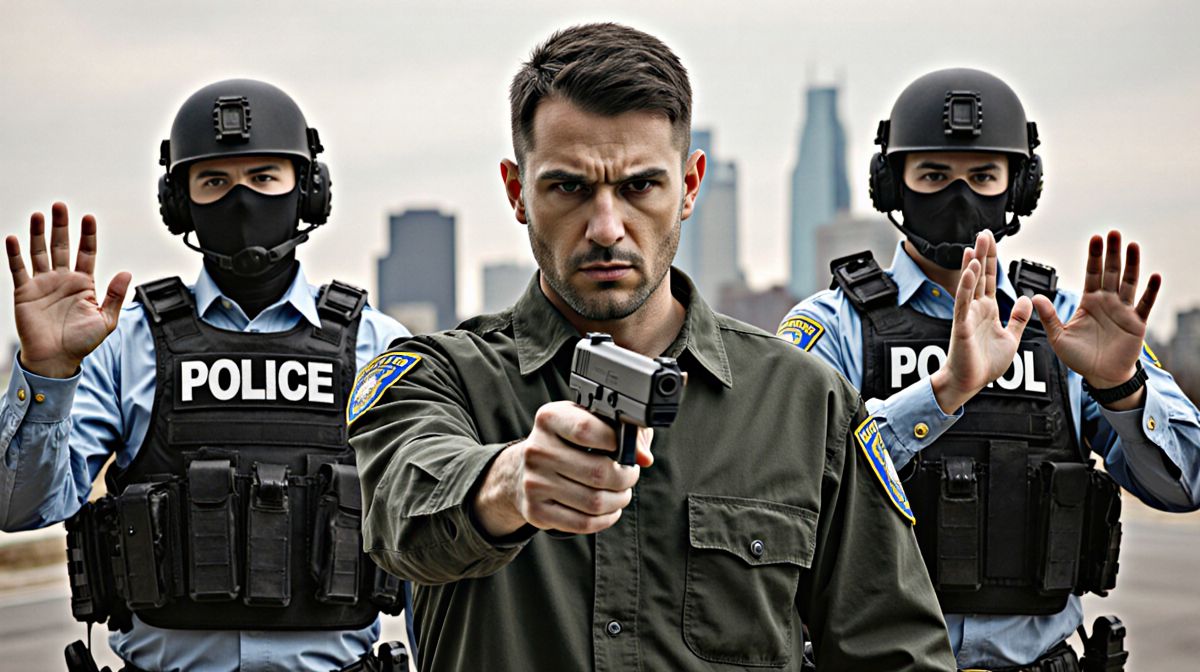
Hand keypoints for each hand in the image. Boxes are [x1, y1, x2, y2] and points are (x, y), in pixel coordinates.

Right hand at [6, 203, 130, 378]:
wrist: (56, 359)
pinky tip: (13, 238)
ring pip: (39, 252)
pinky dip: (15, 254)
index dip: (87, 236)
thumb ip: (115, 296)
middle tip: (60, 206)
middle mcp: (63, 279)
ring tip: (38, 215)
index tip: (88, 217)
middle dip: (61, 226)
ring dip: (38, 234)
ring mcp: (43, 284)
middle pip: (62, 246)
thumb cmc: (82, 342)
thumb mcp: (106, 320)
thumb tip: (127, 272)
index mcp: (84, 284)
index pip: (86, 253)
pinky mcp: (24, 292)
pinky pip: (19, 269)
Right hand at [473, 401, 653, 537]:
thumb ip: (621, 428)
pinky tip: (610, 509)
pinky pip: (583, 523)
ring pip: (594, 501)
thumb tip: (643, 455)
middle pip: (598, 472)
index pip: (588, 429)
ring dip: (619, 499)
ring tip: (622, 492)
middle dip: (626, 477)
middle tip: (630, 474)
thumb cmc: (564, 443)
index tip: (631, 450)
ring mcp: (534, 483)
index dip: (618, 441)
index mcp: (549, 419)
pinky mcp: (536, 511)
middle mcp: (537, 449)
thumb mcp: (585, 421)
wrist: (520, 472)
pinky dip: (606, 519)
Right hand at [931, 230, 1033, 412]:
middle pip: (979, 275)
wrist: (970, 382)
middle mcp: (976, 309)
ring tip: (975, 244)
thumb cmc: (985, 364)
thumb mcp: (1011, 339)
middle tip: (984, 232)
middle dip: (982, 254)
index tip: (991, 241)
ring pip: (970, 284)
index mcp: (988, 310)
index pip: (989, 279)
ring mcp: (968, 315)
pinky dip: (966, 286)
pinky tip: (970, 270)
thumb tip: (1026, 300)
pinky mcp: (962, 326)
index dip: (991, 260)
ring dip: (973, 264)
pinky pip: (964, 302)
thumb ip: (1018, 319)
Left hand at [1033, 231, 1159, 409]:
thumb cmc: (1079, 357)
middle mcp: (1107, 302)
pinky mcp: (1136, 323)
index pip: (1092, 274)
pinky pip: (1145, 304)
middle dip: (1111, 253)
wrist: (1100, 376)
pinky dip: (1150, 291)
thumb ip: (1048, 317)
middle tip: (1113, 233)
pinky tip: (1154, 276)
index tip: (1095, 238)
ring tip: (1133, 246)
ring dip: (1132, 264)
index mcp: (1089, 302)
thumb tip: (1035, 297)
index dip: (1094, 257)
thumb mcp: (1058, 336)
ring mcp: (1123, 310)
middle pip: (1111, 272)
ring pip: (1129, 283)